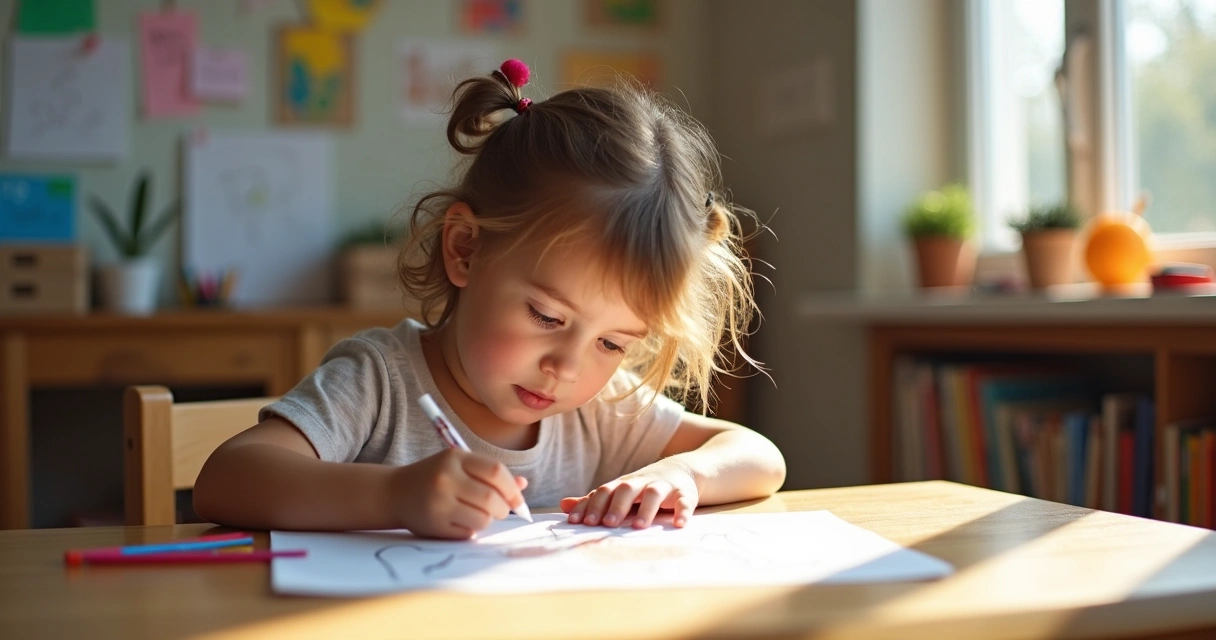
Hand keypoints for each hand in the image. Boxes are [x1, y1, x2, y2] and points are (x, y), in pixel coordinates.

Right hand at [386, 448, 527, 538]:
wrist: (394, 493)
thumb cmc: (434, 478)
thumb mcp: (460, 466)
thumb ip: (490, 474)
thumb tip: (522, 485)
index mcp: (455, 458)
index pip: (495, 471)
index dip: (512, 488)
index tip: (518, 500)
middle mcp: (446, 478)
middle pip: (492, 498)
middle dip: (504, 508)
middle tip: (502, 511)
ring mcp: (439, 502)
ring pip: (483, 519)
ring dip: (488, 520)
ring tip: (476, 514)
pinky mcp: (434, 524)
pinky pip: (468, 532)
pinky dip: (471, 530)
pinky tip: (459, 521)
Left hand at [559, 459, 698, 528]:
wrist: (682, 470)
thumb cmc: (644, 487)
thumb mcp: (619, 491)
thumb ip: (594, 500)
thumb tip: (563, 505)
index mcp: (624, 484)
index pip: (604, 491)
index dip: (591, 506)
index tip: (578, 522)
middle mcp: (642, 483)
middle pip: (627, 489)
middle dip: (616, 506)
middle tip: (606, 524)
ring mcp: (664, 486)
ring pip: (654, 493)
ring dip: (646, 509)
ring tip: (638, 527)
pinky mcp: (685, 493)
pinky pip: (684, 501)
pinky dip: (682, 511)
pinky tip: (678, 524)